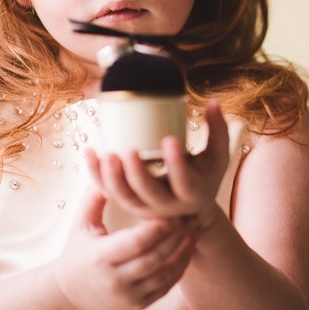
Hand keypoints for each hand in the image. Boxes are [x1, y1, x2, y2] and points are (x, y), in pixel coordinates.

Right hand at [53, 188, 197, 309]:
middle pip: (156, 257)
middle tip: (190, 214)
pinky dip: (181, 265)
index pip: (136, 242)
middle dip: (178, 235)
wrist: (70, 295)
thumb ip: (95, 196)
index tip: (173, 210)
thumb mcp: (81, 225)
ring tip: (194, 227)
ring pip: (166, 272)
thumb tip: (108, 162)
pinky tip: (189, 246)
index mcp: (100, 258)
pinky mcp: (140, 303)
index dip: (158, 227)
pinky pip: (168, 284)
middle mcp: (116, 280)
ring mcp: (130, 295)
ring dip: (184, 249)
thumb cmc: (77, 252)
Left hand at [85, 100, 231, 228]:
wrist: (191, 206)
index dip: (176, 163)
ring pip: (125, 197)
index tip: (170, 140)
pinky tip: (90, 154)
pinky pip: (109, 193)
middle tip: (130, 150)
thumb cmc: (205, 174)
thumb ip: (217, 129)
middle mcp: (168, 204)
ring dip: (113, 178)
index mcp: (192, 192)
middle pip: (150, 193)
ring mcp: (146, 207)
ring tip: (107, 154)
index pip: (185, 181)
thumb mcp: (218, 155)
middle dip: (137, 174)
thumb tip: (212, 102)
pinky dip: (97, 175)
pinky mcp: (130, 203)